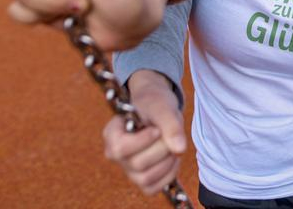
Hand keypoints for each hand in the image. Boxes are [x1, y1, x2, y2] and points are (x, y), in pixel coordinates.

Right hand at [103, 71, 186, 194]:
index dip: (142, 142)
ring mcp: (127, 168)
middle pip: (138, 164)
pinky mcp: (141, 178)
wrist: (158, 108)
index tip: (156, 130)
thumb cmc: (155, 104)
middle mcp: (115, 154)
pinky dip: (168, 174)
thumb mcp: (163, 107)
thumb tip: (180, 149)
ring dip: (167, 161)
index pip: (121, 149)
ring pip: (146, 178)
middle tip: (168, 133)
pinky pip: (153, 188)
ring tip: (172, 144)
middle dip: (161, 148)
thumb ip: (170, 125)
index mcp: (112, 133)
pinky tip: (172, 157)